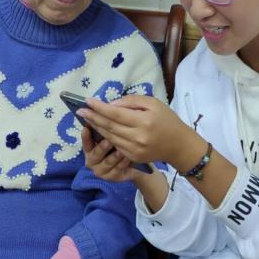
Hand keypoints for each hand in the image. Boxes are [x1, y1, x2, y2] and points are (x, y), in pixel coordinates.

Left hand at [79, 95, 204, 169]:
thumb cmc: (166, 120)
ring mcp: (135, 149)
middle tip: (80, 111)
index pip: (115, 113)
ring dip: (96, 128)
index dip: (99, 108)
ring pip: (110, 137)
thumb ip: (131, 101)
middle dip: (93, 118)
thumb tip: (111, 105)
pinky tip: (99, 130)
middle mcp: (138, 137)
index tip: (87, 101)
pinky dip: (106, 137)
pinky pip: (116, 145)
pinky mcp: (133, 157)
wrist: (178, 145)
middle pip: (109, 126)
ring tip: (87, 118)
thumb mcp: (153, 103)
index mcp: (144, 121)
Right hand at [81, 126, 134, 182]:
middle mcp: (92, 161)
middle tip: (109, 140)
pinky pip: (118, 169)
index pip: (86, 142)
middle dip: (102, 147)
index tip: (87, 128)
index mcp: (89, 149)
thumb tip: (103, 112)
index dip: (86, 136)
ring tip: (121, 150)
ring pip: (108, 162)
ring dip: (114, 156)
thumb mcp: (112, 137)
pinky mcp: (112, 178)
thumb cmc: (117, 146)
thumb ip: (105, 128)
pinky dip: (123, 163)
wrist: (129, 165)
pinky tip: (128, 157)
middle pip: (96, 154)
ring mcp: (101, 171)